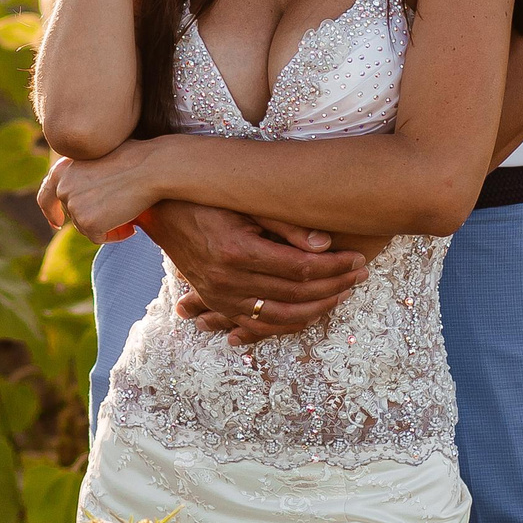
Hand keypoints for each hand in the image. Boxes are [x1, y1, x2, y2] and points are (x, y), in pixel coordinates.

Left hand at [38, 155, 138, 241]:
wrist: (150, 167)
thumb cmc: (136, 158)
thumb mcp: (102, 160)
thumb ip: (87, 175)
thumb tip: (87, 195)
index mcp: (62, 170)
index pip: (46, 195)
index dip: (51, 211)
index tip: (57, 222)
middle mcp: (62, 187)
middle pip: (73, 215)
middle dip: (93, 219)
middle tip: (120, 217)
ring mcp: (72, 205)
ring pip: (86, 228)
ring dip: (107, 227)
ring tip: (129, 217)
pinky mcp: (86, 221)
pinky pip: (98, 237)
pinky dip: (114, 235)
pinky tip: (131, 227)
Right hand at [147, 200, 366, 342]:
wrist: (161, 209)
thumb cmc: (207, 197)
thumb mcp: (245, 201)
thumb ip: (284, 224)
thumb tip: (324, 244)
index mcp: (237, 251)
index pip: (299, 269)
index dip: (334, 266)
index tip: (358, 258)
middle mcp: (227, 280)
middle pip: (294, 294)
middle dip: (334, 285)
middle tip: (361, 275)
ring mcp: (220, 296)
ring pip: (279, 316)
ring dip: (316, 309)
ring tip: (343, 295)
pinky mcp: (216, 302)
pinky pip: (255, 325)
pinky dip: (284, 325)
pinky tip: (308, 317)